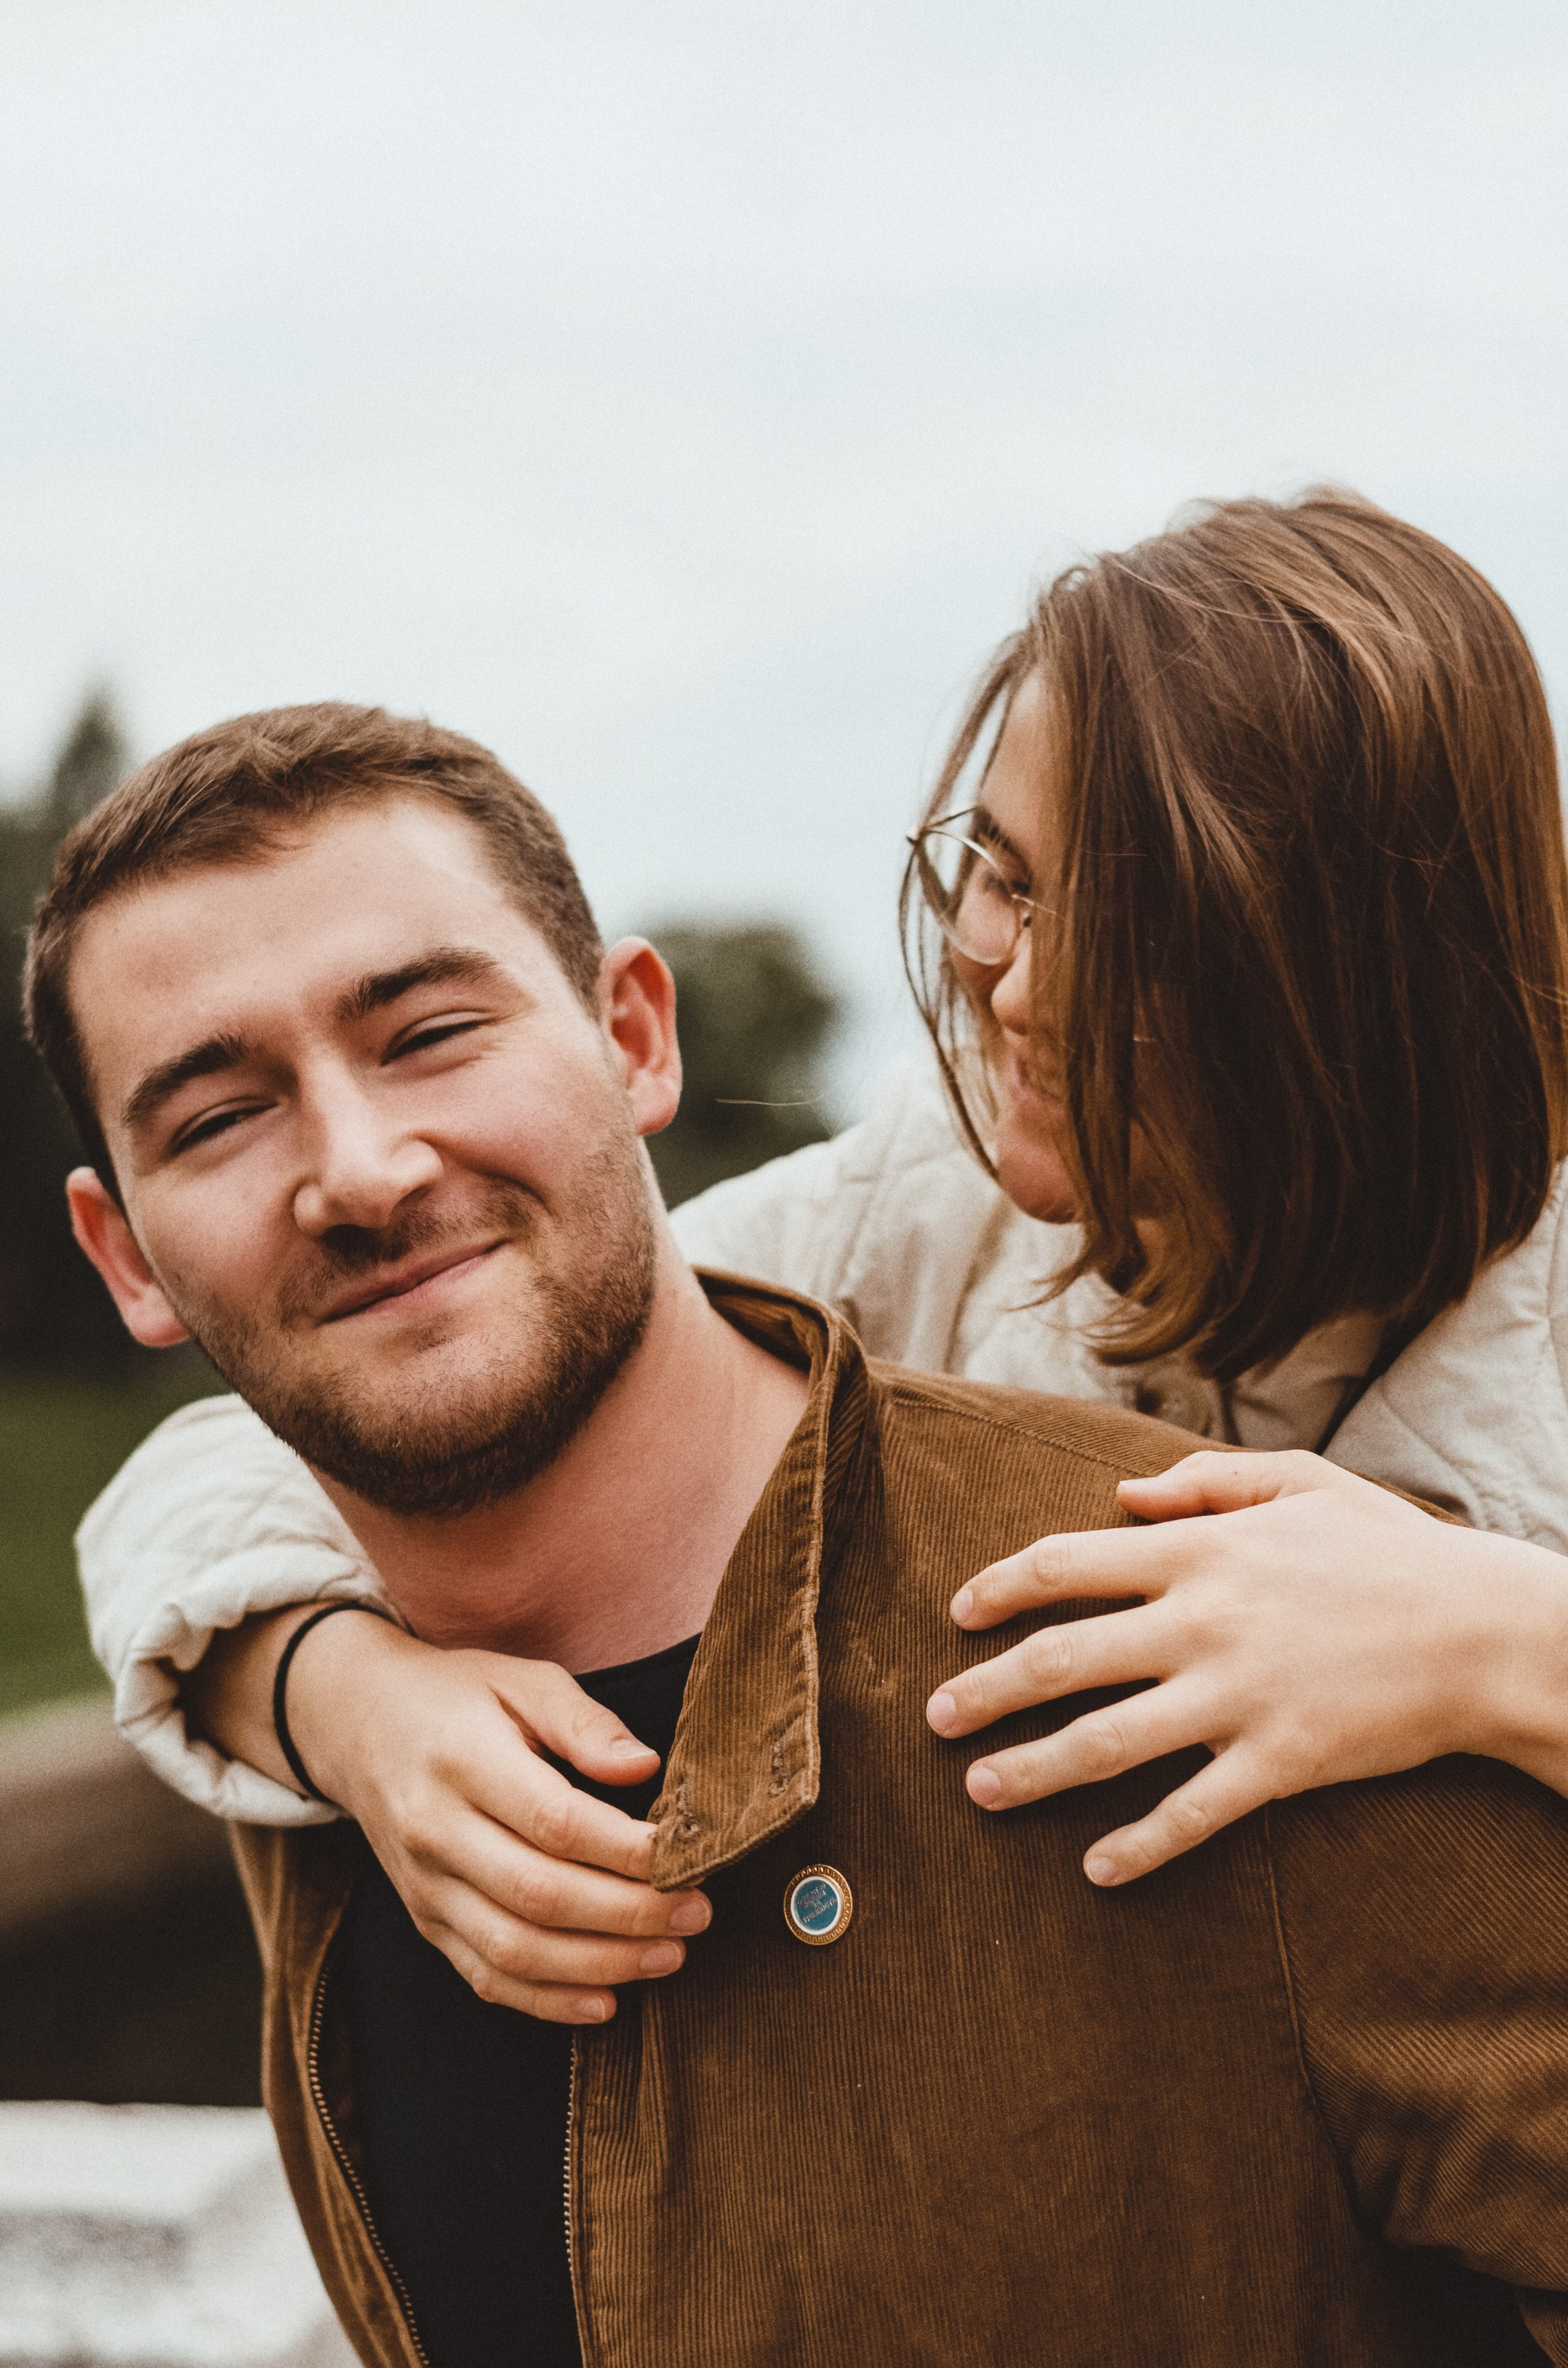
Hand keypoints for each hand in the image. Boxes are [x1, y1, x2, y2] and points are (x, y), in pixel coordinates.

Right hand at [280, 1611, 709, 2024]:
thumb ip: (584, 1722)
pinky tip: (605, 2000)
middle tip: (697, 1913)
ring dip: (600, 1965)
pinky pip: (485, 1976)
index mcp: (464, 1760)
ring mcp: (425, 1886)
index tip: (686, 1856)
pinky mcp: (424, 1921)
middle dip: (630, 1914)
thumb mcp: (522, 1681)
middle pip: (541, 1894)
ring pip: (515, 1949)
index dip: (627, 1850)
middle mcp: (435, 1830)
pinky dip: (547, 2000)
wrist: (357, 1726)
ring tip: (669, 1954)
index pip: (556, 1821)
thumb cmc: (457, 1697)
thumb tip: (646, 1766)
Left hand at [925, 1449, 1567, 1886]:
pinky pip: (1191, 1812)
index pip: (1065, 1564)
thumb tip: (1123, 1492)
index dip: (998, 1588)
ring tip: (979, 1790)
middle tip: (934, 1718)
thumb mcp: (1299, 1483)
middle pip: (1061, 1658)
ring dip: (1031, 1770)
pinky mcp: (1280, 1761)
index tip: (956, 1614)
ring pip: (1105, 1741)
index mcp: (1200, 1549)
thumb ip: (1204, 1482)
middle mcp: (1203, 1621)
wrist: (1484, 1630)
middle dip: (985, 1690)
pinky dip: (1139, 1845)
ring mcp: (1239, 1695)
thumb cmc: (1389, 1550)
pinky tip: (1097, 1869)